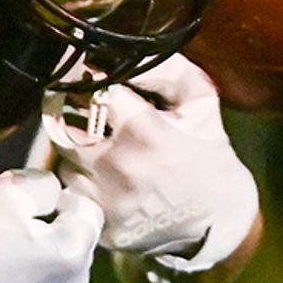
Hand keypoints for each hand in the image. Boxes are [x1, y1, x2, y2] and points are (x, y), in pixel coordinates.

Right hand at [0, 165, 103, 282]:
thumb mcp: (8, 190)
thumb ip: (45, 184)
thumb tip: (54, 193)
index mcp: (74, 251)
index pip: (89, 214)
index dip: (65, 203)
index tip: (36, 207)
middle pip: (78, 248)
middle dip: (58, 237)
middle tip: (19, 233)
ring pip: (65, 278)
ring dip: (48, 267)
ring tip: (11, 262)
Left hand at [45, 57, 259, 282]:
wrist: (220, 222)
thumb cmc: (208, 156)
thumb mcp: (201, 103)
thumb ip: (166, 70)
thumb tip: (125, 53)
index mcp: (141, 131)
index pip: (90, 89)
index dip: (88, 80)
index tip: (89, 77)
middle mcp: (116, 167)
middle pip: (63, 125)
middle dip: (73, 115)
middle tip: (90, 114)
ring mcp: (104, 201)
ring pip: (63, 161)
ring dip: (75, 151)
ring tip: (103, 150)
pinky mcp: (99, 228)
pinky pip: (71, 194)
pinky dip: (82, 183)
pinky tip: (107, 180)